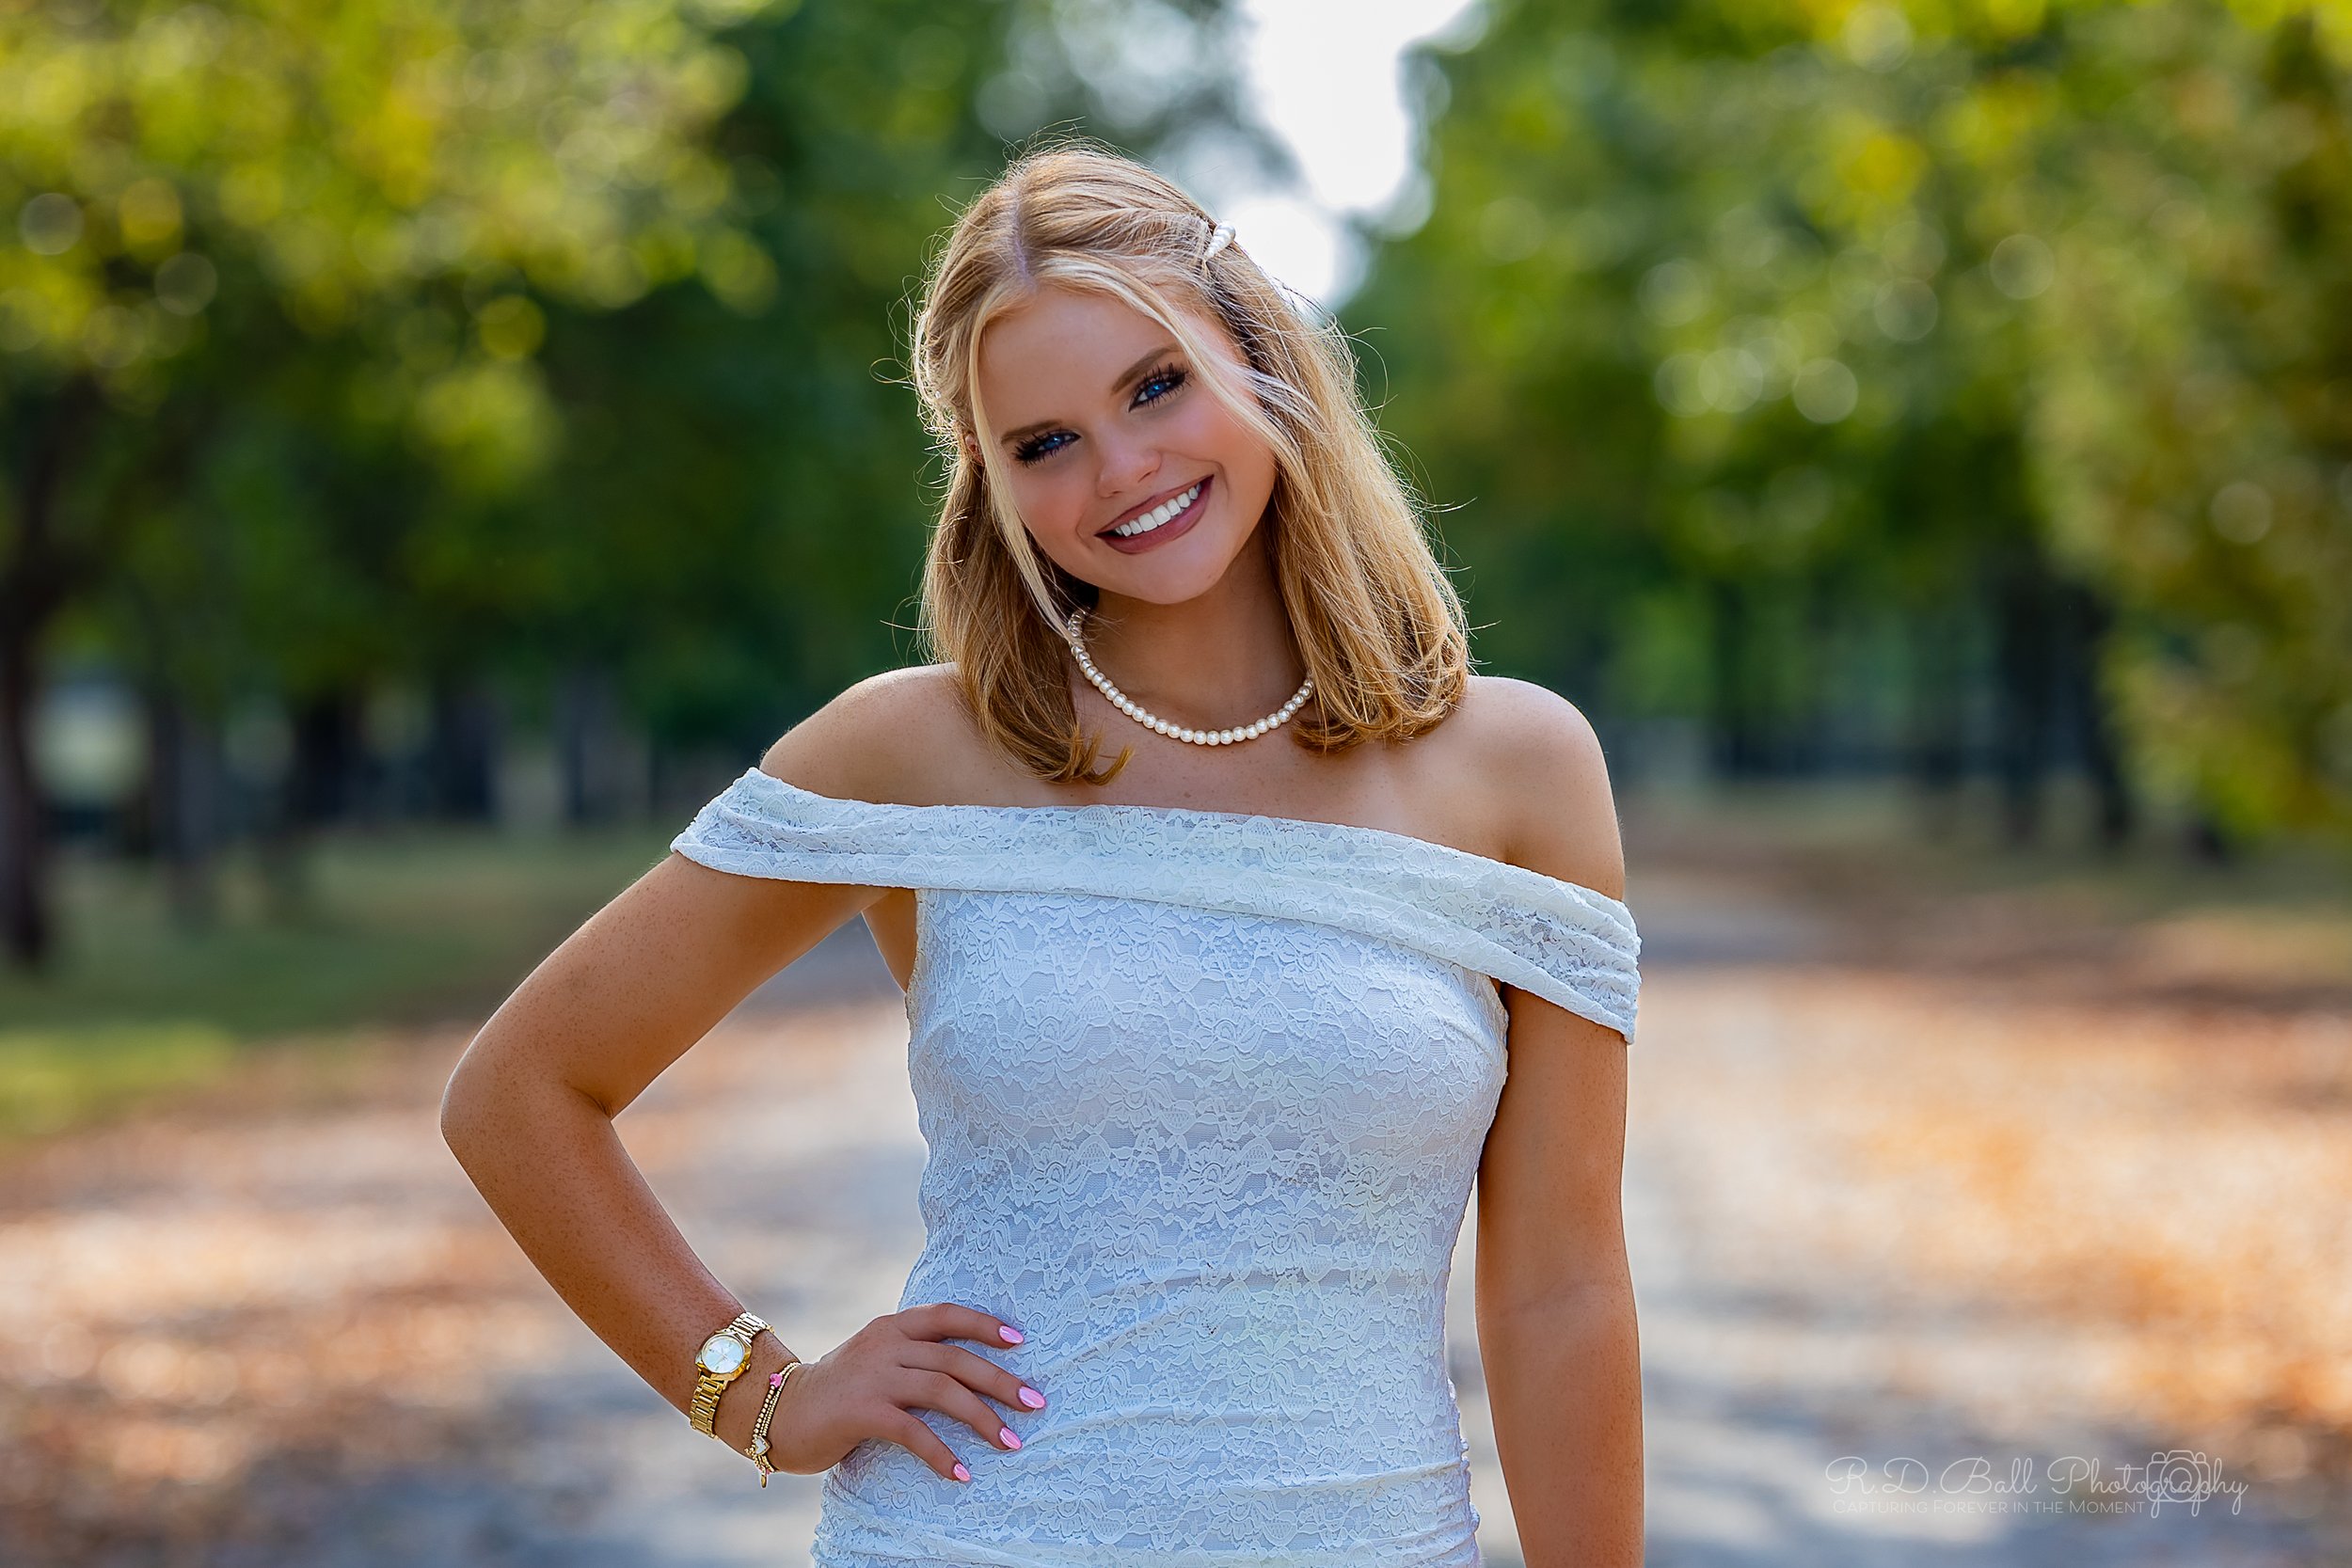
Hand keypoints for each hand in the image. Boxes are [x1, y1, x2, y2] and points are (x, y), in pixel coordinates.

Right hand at [755, 1304, 1046, 1483]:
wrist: (776, 1411)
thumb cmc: (836, 1391)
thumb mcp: (874, 1359)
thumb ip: (910, 1356)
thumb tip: (967, 1371)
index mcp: (891, 1327)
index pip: (946, 1316)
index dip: (984, 1325)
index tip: (1020, 1340)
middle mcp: (885, 1344)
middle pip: (956, 1358)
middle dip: (1000, 1381)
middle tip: (1035, 1402)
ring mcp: (873, 1376)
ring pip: (943, 1391)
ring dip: (983, 1418)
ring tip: (1011, 1442)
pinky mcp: (861, 1411)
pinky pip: (913, 1431)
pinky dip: (942, 1453)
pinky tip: (962, 1473)